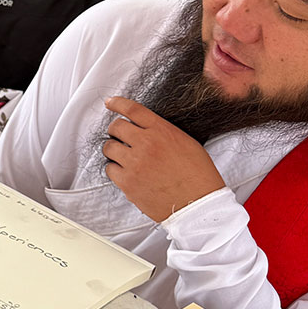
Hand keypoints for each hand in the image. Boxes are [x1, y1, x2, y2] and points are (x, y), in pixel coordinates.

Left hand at [102, 97, 225, 221]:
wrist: (198, 205)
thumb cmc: (198, 176)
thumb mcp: (186, 143)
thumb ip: (163, 132)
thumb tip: (144, 128)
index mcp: (162, 131)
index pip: (133, 109)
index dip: (118, 103)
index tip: (111, 103)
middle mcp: (146, 144)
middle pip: (116, 126)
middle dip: (116, 130)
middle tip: (120, 137)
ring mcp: (135, 164)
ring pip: (109, 147)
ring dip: (115, 150)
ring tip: (126, 156)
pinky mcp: (128, 183)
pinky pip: (110, 169)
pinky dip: (116, 169)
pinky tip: (127, 172)